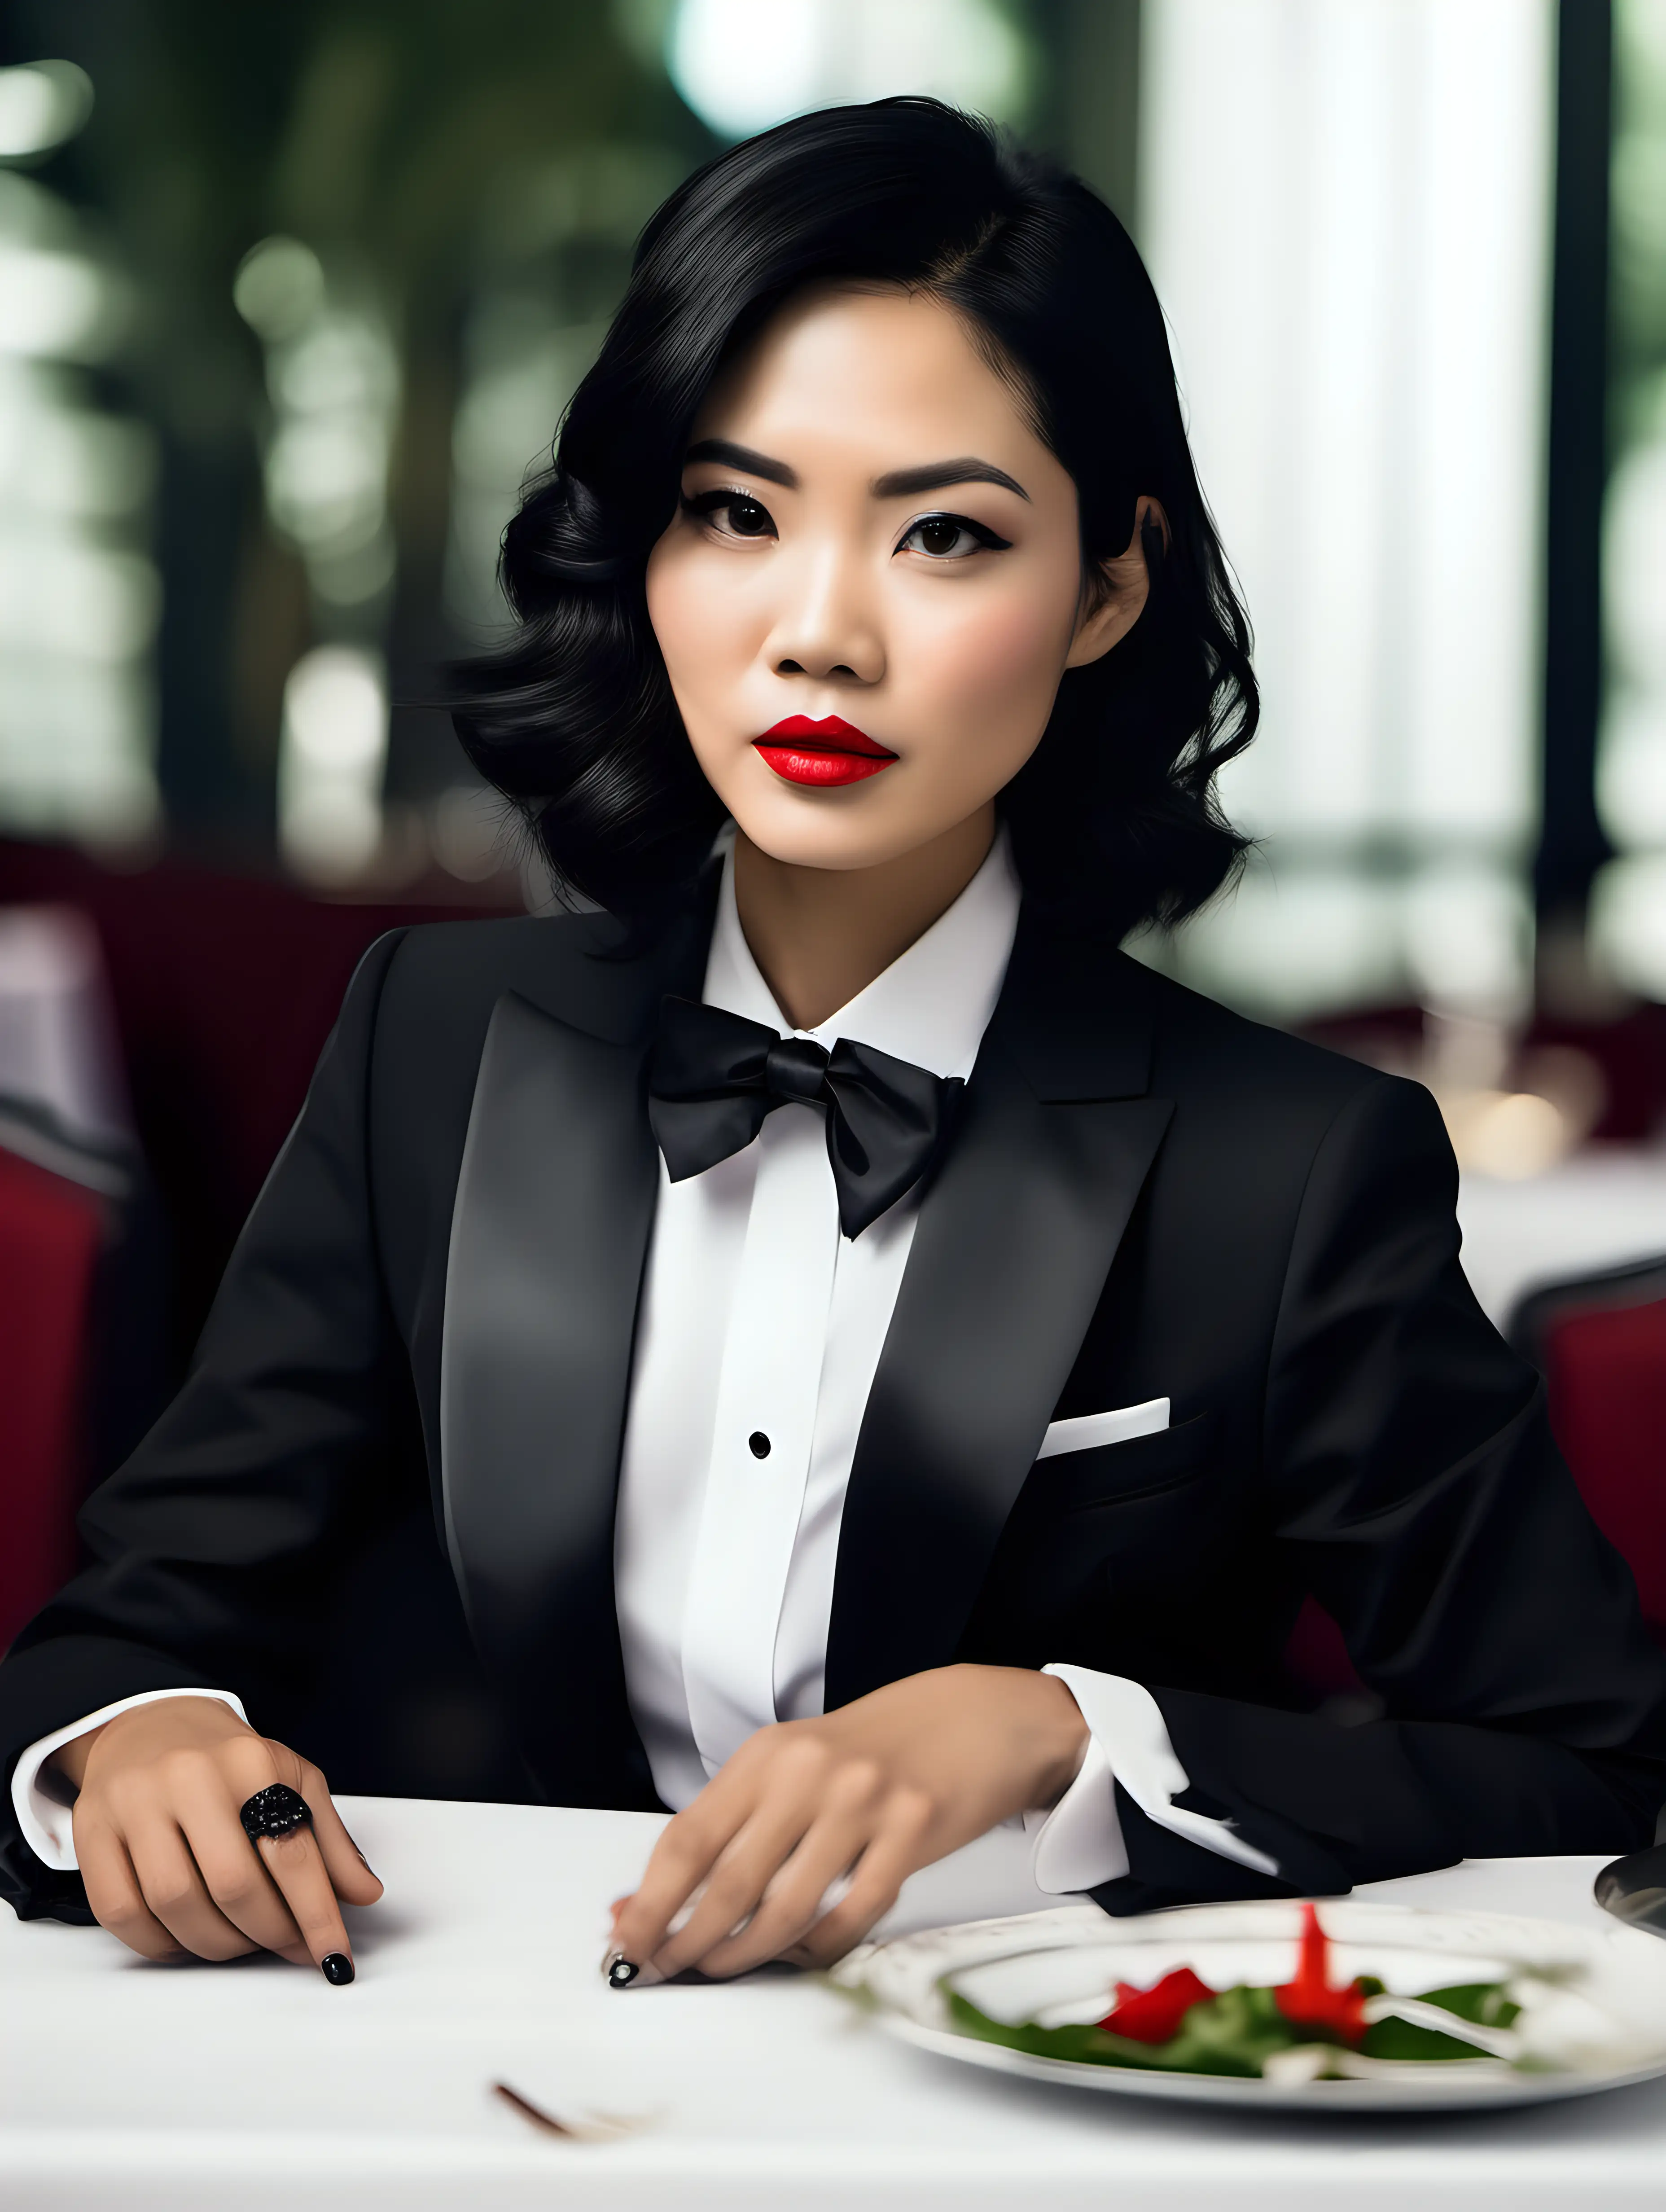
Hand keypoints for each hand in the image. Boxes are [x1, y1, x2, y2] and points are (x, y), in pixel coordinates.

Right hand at [54, 1697, 382, 1975]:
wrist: (154, 1724)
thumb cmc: (230, 1762)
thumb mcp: (293, 1781)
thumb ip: (329, 1841)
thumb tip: (363, 1895)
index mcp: (250, 1762)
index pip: (291, 1852)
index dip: (317, 1914)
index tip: (333, 1957)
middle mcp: (190, 1777)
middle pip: (233, 1885)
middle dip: (267, 1933)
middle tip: (285, 1946)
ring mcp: (135, 1803)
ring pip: (176, 1904)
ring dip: (216, 1944)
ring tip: (240, 1941)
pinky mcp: (92, 1831)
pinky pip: (122, 1912)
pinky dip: (159, 1943)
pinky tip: (186, 1938)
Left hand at [608, 1664, 1086, 1981]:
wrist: (968, 1718)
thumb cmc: (869, 1750)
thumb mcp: (790, 1768)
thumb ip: (727, 1830)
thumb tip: (642, 1900)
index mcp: (766, 1755)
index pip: (687, 1838)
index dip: (649, 1902)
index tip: (626, 1942)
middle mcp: (808, 1772)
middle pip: (727, 1883)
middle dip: (687, 1942)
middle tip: (667, 1971)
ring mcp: (863, 1800)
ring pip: (785, 1909)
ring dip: (746, 1955)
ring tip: (728, 1967)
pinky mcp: (912, 1830)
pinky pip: (852, 1916)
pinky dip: (820, 1950)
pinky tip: (805, 1954)